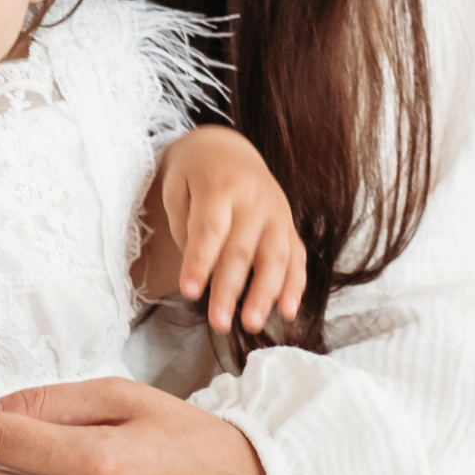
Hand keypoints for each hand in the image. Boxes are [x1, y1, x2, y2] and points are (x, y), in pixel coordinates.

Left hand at [148, 129, 307, 341]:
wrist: (229, 149)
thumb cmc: (195, 176)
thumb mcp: (177, 188)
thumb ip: (185, 227)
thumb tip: (201, 270)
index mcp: (220, 185)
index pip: (210, 228)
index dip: (200, 261)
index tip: (189, 292)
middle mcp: (254, 199)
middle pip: (242, 249)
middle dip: (230, 289)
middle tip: (218, 323)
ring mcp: (277, 213)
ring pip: (274, 257)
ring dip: (265, 294)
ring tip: (253, 325)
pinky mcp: (289, 226)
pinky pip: (297, 257)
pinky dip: (295, 286)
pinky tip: (288, 312)